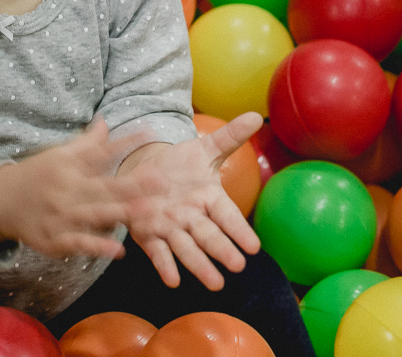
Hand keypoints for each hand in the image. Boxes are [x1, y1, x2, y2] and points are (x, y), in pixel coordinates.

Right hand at [0, 118, 156, 259]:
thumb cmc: (39, 175)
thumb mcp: (59, 155)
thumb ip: (87, 143)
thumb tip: (105, 121)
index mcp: (69, 166)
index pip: (101, 152)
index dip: (125, 142)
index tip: (150, 132)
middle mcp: (66, 189)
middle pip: (104, 187)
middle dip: (134, 185)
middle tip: (163, 181)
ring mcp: (60, 216)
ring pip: (95, 215)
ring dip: (122, 213)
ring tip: (149, 211)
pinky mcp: (54, 240)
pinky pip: (78, 243)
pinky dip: (97, 247)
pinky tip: (118, 250)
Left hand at [120, 111, 262, 290]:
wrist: (145, 170)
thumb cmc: (180, 164)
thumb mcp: (204, 148)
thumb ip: (229, 137)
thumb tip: (256, 116)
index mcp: (209, 198)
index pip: (227, 215)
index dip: (239, 230)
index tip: (254, 246)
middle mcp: (193, 218)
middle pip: (209, 236)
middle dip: (222, 251)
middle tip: (238, 266)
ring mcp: (171, 228)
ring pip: (188, 249)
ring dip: (200, 266)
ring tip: (215, 284)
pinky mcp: (149, 235)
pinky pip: (158, 252)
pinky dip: (165, 266)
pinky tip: (172, 281)